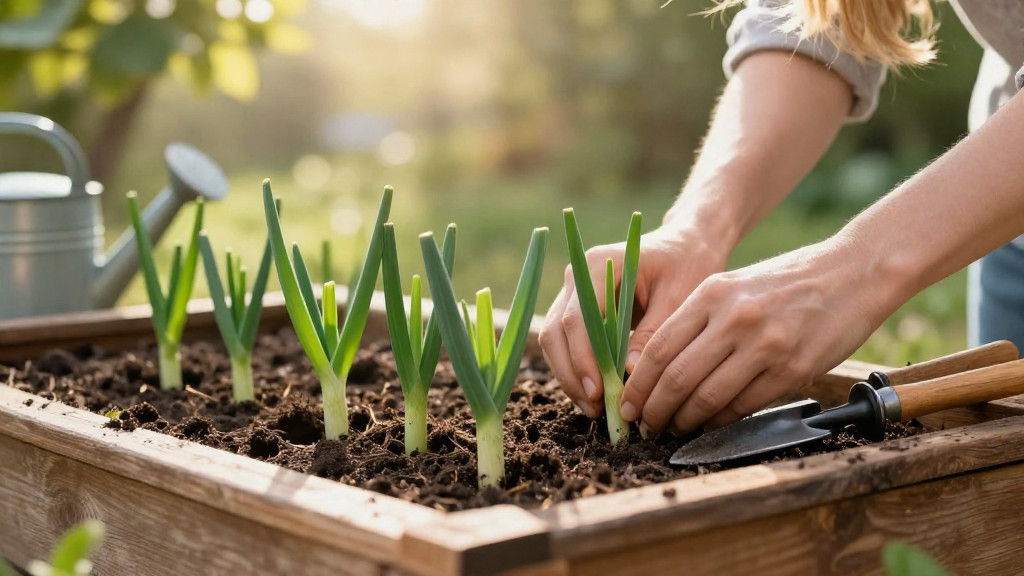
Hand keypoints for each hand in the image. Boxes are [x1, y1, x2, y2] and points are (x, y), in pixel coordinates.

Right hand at [539, 225, 727, 418]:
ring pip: (554, 340)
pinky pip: (566, 342)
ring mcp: (573, 292)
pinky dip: (576, 369)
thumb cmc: (687, 266)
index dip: (583, 360)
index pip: (578, 319)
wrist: (685, 246)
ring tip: (596, 408)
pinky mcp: (578, 308)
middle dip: (572, 374)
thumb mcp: (679, 299)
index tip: (599, 392)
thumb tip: (629, 376)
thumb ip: (652, 335)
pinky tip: (596, 394)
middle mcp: (577, 276)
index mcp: (598, 265)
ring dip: (570, 376)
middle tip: (596, 408)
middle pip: (556, 332)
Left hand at [620, 236, 900, 436]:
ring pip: (708, 398)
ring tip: (673, 430)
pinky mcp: (792, 370)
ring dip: (684, 422)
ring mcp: (765, 346)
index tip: (627, 405)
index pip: (659, 349)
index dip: (638, 385)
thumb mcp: (732, 286)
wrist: (852, 273)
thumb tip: (658, 370)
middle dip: (654, 411)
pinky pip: (743, 406)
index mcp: (711, 294)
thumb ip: (697, 322)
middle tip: (645, 427)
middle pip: (677, 378)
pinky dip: (720, 421)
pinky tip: (710, 425)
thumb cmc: (785, 282)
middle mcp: (734, 319)